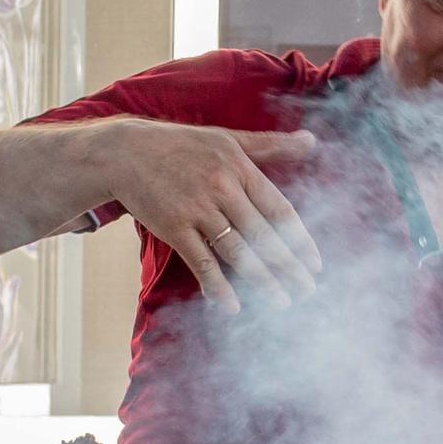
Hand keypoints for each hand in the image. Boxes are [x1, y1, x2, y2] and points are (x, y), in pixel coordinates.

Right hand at [95, 120, 323, 311]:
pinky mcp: (174, 227)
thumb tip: (311, 141)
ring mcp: (198, 210)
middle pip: (264, 235)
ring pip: (238, 251)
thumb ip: (270, 145)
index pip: (280, 210)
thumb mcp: (228, 139)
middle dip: (290, 266)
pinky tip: (232, 305)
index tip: (315, 263)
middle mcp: (223, 190)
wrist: (126, 152)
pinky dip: (217, 285)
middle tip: (309, 290)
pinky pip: (201, 261)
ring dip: (263, 280)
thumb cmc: (181, 145)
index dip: (300, 239)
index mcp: (241, 169)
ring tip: (283, 301)